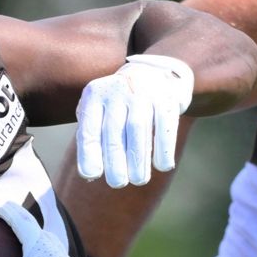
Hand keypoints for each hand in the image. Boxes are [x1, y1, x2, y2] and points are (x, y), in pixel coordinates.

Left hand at [74, 53, 192, 187]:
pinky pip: (164, 125)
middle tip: (117, 183)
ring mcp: (143, 91)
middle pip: (113, 132)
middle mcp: (117, 91)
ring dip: (138, 159)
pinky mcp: (167, 97)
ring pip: (138, 129)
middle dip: (115, 161)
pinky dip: (163, 148)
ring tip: (139, 180)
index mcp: (94, 95)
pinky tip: (162, 166)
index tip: (92, 175)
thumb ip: (91, 138)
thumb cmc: (118, 104)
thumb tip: (89, 175)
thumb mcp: (99, 111)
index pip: (89, 129)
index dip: (89, 154)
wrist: (154, 73)